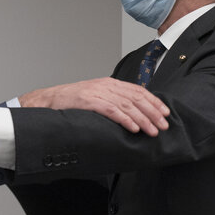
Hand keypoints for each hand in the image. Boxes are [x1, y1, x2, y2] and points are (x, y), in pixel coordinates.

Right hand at [19, 78, 169, 135]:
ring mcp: (97, 93)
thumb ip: (112, 101)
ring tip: (152, 130)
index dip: (154, 101)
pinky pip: (112, 111)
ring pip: (127, 105)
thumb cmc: (71, 102)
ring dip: (143, 119)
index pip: (138, 90)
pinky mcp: (89, 101)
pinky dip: (125, 120)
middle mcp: (106, 86)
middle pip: (136, 98)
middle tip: (164, 125)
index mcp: (109, 83)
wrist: (48, 100)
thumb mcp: (95, 97)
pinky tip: (134, 129)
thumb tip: (132, 114)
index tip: (165, 113)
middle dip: (153, 112)